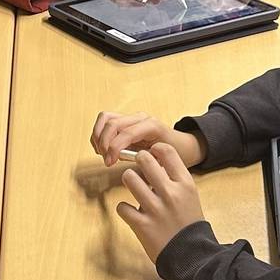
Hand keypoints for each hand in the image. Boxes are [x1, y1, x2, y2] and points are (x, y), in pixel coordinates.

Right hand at [91, 111, 206, 167]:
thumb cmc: (174, 154)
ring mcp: (132, 117)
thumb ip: (146, 161)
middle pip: (113, 123)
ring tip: (101, 152)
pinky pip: (106, 120)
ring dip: (98, 135)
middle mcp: (140, 117)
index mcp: (152, 126)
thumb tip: (124, 161)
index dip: (114, 147)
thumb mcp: (164, 161)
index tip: (109, 162)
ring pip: (106, 118)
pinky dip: (99, 133)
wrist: (181, 145)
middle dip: (104, 143)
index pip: (126, 132)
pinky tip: (102, 148)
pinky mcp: (125, 120)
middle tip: (106, 160)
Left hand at [117, 143, 205, 262]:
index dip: (155, 149)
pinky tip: (133, 213)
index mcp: (185, 184)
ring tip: (136, 189)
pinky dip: (125, 209)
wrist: (193, 258)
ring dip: (130, 182)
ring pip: (129, 177)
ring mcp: (155, 209)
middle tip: (140, 171)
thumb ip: (174, 179)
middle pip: (144, 158)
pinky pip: (122, 206)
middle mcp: (170, 193)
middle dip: (138, 162)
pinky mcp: (142, 225)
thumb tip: (153, 161)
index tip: (151, 154)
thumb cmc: (189, 224)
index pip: (167, 151)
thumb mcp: (190, 196)